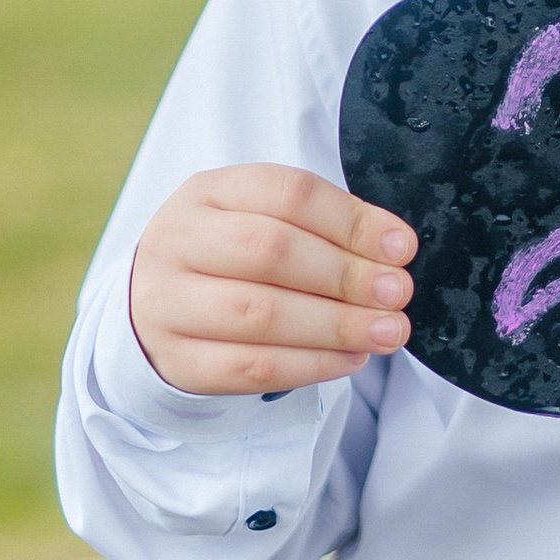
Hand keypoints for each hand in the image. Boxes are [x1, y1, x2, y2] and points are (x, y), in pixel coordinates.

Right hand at [128, 167, 417, 397]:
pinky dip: (311, 365)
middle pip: (269, 250)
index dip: (351, 220)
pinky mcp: (175, 361)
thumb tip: (393, 250)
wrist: (157, 306)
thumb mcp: (266, 219)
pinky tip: (350, 358)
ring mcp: (166, 303)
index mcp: (207, 191)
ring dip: (336, 325)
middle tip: (397, 294)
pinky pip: (250, 368)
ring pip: (259, 314)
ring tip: (387, 331)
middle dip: (345, 275)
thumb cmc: (231, 257)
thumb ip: (326, 227)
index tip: (402, 248)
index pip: (286, 193)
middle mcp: (177, 241)